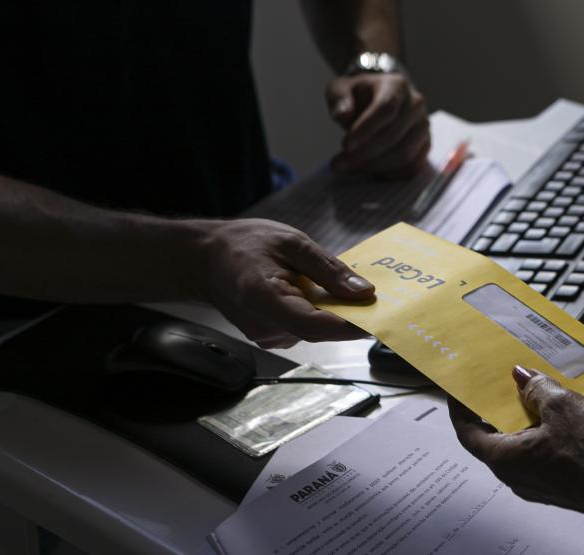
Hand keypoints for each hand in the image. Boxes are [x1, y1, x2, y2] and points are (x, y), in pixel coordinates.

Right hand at [189, 218, 373, 347]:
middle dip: (348, 315)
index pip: (313, 325)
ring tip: (334, 285)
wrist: (206, 259)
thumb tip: (363, 292)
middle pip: (319, 330)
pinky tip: (314, 292)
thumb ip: (328, 269)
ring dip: (331, 312)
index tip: (378, 319)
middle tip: (372, 296)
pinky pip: (304, 328)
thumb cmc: (245, 244)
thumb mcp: (292, 242)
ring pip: (315, 330)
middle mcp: (265, 326)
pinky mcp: (271, 336)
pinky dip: (317, 312)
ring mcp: (267, 336)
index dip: (348, 326)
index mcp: (264, 299)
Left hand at [326, 72, 429, 178]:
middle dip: (364, 154)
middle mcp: (415, 105)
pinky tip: (368, 172)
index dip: (366, 130)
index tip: (344, 146)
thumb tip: (342, 114)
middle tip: (338, 164)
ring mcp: (423, 127)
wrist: (379, 101)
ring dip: (374, 166)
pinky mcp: (425, 146)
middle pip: (394, 135)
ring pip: (404, 154)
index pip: (386, 109)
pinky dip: (389, 174)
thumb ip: (339, 99)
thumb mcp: (341, 89)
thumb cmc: (358, 96)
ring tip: (349, 168)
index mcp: (396, 86)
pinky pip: (411, 167)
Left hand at [450, 367, 583, 554]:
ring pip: (541, 430)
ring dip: (548, 401)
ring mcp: (549, 473)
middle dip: (511, 396)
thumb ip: (538, 387)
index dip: (462, 406)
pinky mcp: (574, 472)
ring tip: (554, 370)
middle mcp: (522, 470)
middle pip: (505, 428)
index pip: (468, 431)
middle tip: (511, 369)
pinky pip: (566, 437)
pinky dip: (574, 414)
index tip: (462, 384)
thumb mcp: (561, 407)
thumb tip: (523, 377)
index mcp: (506, 458)